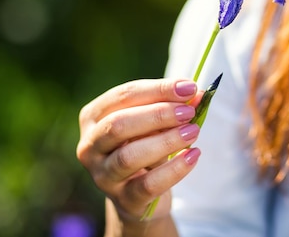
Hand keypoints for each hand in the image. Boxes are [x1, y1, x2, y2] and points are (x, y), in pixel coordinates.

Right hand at [76, 78, 202, 223]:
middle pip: (118, 124)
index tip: (189, 88)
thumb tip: (198, 94)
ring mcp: (103, 176)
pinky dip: (174, 169)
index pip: (124, 96)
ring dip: (165, 141)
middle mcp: (90, 146)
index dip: (158, 89)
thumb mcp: (155, 123)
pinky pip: (148, 185)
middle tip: (188, 112)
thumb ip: (173, 106)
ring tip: (193, 132)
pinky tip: (193, 156)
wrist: (139, 195)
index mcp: (94, 117)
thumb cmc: (145, 146)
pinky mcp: (123, 200)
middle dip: (158, 115)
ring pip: (129, 156)